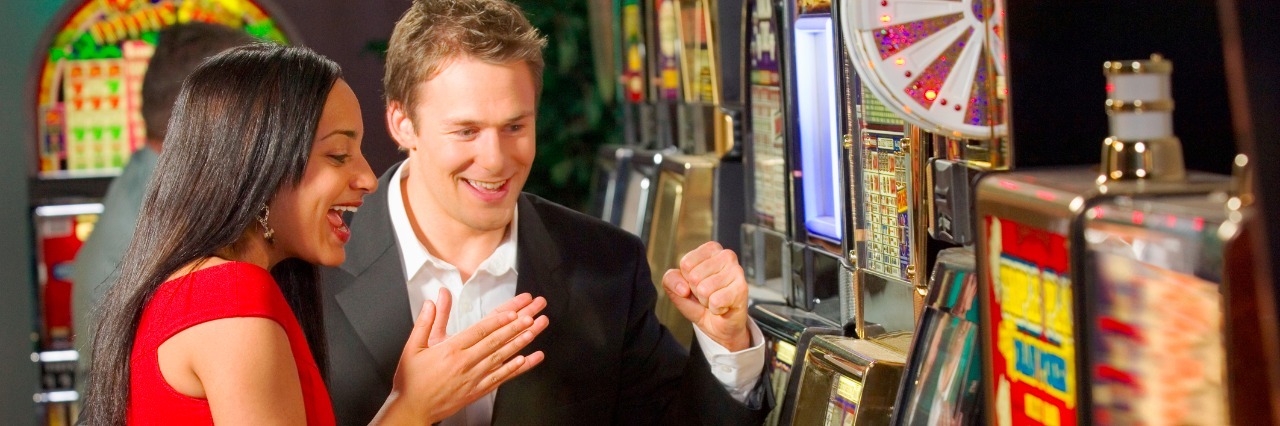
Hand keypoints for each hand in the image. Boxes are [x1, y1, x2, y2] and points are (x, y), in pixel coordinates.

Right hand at [374, 290, 549, 423]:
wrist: (412, 409)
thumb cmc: (412, 380)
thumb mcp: (413, 347)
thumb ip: (425, 322)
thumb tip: (433, 301)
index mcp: (449, 351)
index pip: (479, 331)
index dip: (498, 320)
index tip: (512, 311)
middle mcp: (464, 364)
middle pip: (494, 342)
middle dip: (515, 328)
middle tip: (531, 316)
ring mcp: (473, 378)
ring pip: (500, 358)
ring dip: (519, 344)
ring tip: (533, 332)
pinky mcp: (476, 391)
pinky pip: (499, 378)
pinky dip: (513, 369)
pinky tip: (525, 360)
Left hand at [661, 242, 750, 351]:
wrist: (719, 326)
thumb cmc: (700, 303)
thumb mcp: (677, 289)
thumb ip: (670, 280)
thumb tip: (683, 288)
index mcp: (711, 249)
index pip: (686, 263)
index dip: (687, 279)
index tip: (697, 284)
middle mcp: (726, 255)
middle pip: (694, 276)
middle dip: (697, 291)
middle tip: (708, 294)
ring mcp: (737, 271)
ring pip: (704, 289)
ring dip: (707, 301)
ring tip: (716, 299)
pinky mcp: (742, 288)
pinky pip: (715, 301)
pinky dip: (715, 309)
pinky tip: (724, 306)